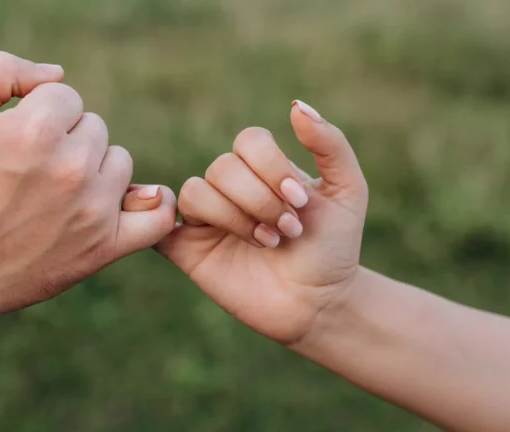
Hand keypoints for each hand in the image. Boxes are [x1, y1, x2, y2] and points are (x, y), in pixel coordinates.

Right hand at [0, 52, 176, 322]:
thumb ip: (2, 71)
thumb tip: (57, 75)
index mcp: (35, 129)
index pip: (66, 97)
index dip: (38, 114)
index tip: (15, 142)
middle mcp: (71, 168)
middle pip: (94, 127)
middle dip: (64, 141)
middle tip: (29, 173)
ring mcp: (93, 209)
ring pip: (119, 162)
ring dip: (94, 171)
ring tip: (53, 195)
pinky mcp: (105, 246)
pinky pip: (156, 217)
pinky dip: (153, 207)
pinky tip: (135, 202)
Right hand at [157, 101, 367, 343]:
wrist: (320, 303)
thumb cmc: (334, 248)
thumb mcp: (349, 191)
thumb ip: (330, 145)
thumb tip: (296, 106)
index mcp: (263, 170)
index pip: (249, 141)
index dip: (271, 166)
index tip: (301, 202)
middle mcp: (232, 188)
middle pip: (223, 167)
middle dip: (260, 199)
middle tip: (288, 230)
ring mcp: (207, 218)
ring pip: (196, 192)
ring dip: (234, 217)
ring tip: (267, 243)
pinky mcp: (188, 249)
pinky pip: (161, 224)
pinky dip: (167, 221)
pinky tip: (208, 236)